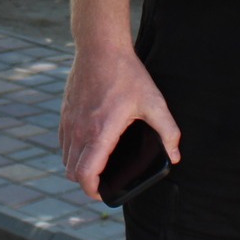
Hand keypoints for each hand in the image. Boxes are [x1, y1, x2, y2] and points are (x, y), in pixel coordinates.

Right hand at [59, 44, 181, 201]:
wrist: (100, 47)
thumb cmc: (127, 74)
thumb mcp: (154, 102)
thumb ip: (168, 131)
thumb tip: (175, 155)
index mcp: (100, 132)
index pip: (85, 174)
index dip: (93, 191)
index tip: (104, 193)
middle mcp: (79, 130)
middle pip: (72, 172)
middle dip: (86, 182)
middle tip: (104, 181)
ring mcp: (69, 121)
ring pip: (65, 158)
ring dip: (78, 167)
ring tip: (97, 165)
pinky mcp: (65, 112)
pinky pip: (63, 142)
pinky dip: (72, 151)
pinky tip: (88, 145)